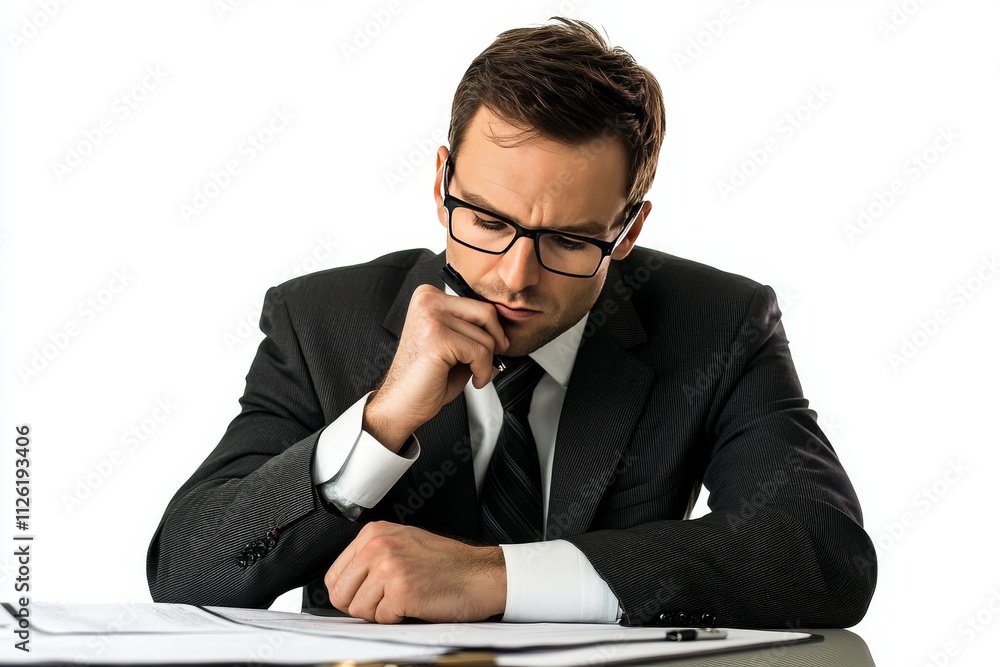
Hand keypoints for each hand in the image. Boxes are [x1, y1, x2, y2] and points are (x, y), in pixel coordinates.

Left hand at [325, 521, 506, 622]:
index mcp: (375, 533)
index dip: (350, 592)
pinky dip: (397, 619)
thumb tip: (344, 583)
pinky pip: (381, 619)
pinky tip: (415, 603)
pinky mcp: (401, 591)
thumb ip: (371, 556)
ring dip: (381, 613)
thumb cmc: (447, 563)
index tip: (367, 593)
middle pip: (341, 594)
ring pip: (359, 610)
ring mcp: (389, 568)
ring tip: (405, 598)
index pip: (334, 574)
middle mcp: (378, 546)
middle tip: (386, 601)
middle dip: (361, 605)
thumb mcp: (403, 543)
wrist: (480, 574)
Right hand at [364, 284, 508, 449]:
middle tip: (493, 359)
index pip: (477, 302)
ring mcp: (430, 317)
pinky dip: (483, 371)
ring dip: (487, 362)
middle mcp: (427, 301)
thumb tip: (504, 337)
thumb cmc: (424, 379)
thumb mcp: (453, 348)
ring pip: (485, 335)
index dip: (491, 327)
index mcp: (429, 297)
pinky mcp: (437, 337)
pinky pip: (479, 352)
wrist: (401, 404)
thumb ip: (474, 334)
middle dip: (496, 339)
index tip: (494, 345)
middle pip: (485, 312)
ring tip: (475, 374)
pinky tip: (474, 380)